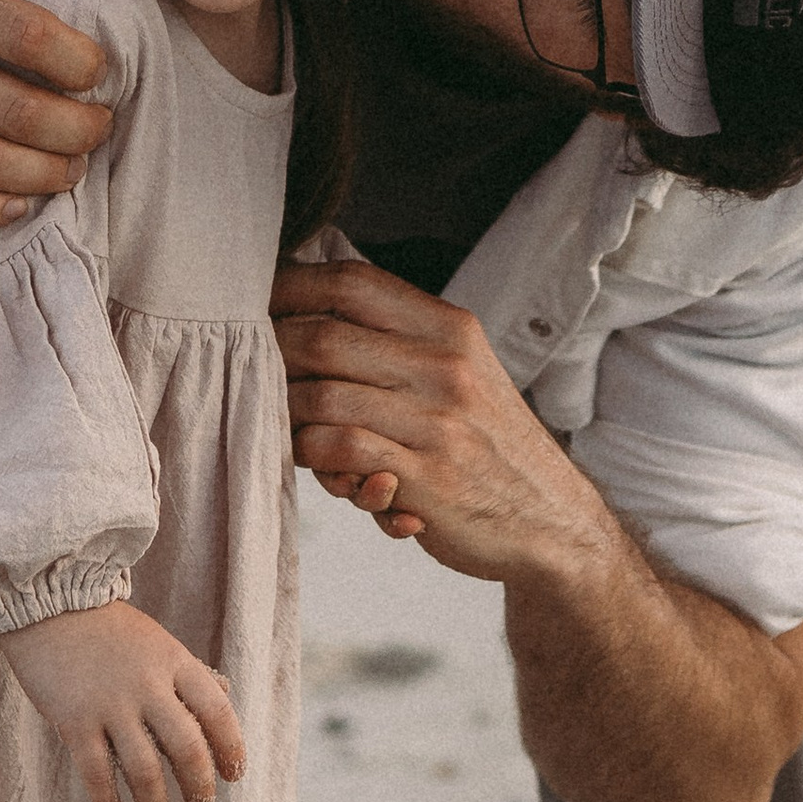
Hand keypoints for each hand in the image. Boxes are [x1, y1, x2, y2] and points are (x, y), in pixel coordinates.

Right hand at [0, 603, 244, 801]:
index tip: (234, 774)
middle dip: (198, 785)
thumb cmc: (108, 629)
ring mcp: (110, 704)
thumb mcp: (158, 641)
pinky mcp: (74, 719)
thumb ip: (187, 672)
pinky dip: (107, 800)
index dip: (231, 748)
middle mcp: (148, 685)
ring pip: (144, 768)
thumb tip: (225, 695)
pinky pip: (96, 772)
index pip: (217, 711)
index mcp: (175, 662)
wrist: (48, 605)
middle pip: (187, 747)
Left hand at [271, 256, 590, 584]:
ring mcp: (436, 422)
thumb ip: (399, 340)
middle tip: (252, 376)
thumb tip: (309, 310)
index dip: (289, 287)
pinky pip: (339, 452)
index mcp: (450, 329)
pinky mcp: (426, 477)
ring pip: (321, 397)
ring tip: (286, 427)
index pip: (352, 282)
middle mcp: (445, 367)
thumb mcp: (461, 370)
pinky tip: (321, 468)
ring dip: (287, 415)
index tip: (252, 305)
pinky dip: (311, 457)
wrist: (550, 519)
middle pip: (323, 337)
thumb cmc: (486, 443)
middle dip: (271, 357)